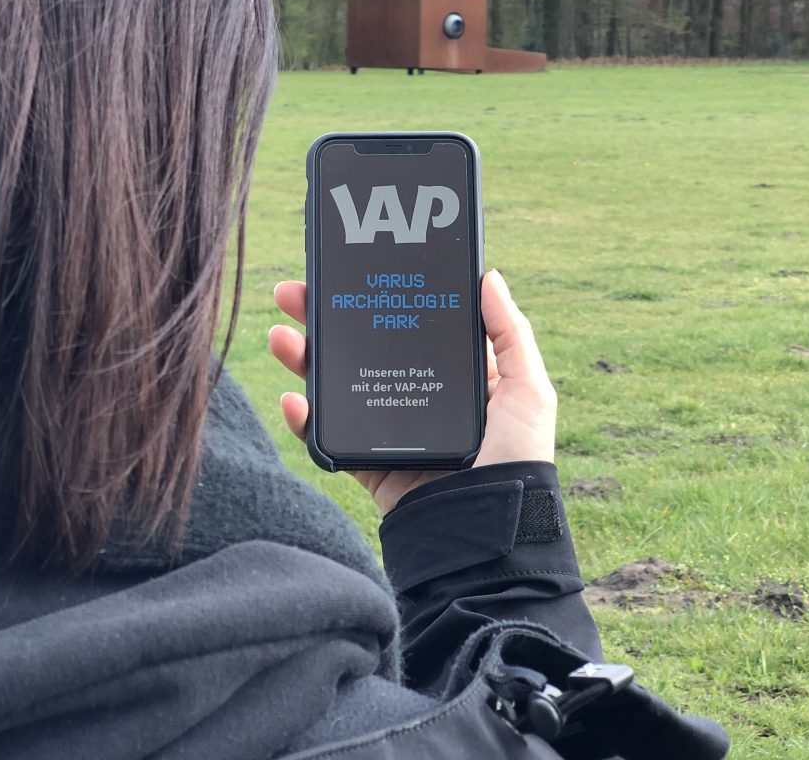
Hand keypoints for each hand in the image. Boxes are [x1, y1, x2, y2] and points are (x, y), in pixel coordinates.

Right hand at [268, 268, 556, 517]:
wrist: (491, 537)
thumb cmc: (519, 462)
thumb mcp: (528, 392)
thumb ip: (510, 335)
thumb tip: (490, 276)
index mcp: (450, 378)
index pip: (404, 325)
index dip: (374, 298)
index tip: (345, 271)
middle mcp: (415, 399)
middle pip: (360, 349)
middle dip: (322, 319)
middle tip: (292, 293)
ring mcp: (390, 434)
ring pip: (337, 388)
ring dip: (303, 359)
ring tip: (280, 337)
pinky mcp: (371, 468)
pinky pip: (330, 442)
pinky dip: (305, 422)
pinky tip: (293, 400)